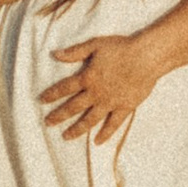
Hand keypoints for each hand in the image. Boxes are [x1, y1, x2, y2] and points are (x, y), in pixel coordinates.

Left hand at [41, 31, 160, 143]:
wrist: (146, 57)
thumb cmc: (122, 48)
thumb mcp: (95, 45)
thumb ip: (75, 52)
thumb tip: (55, 54)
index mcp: (87, 77)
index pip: (64, 88)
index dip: (52, 94)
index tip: (41, 100)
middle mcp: (96, 93)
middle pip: (73, 107)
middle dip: (59, 115)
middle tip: (47, 123)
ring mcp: (110, 102)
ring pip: (90, 119)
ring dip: (77, 129)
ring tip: (66, 137)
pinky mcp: (124, 108)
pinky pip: (113, 124)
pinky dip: (105, 134)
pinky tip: (97, 142)